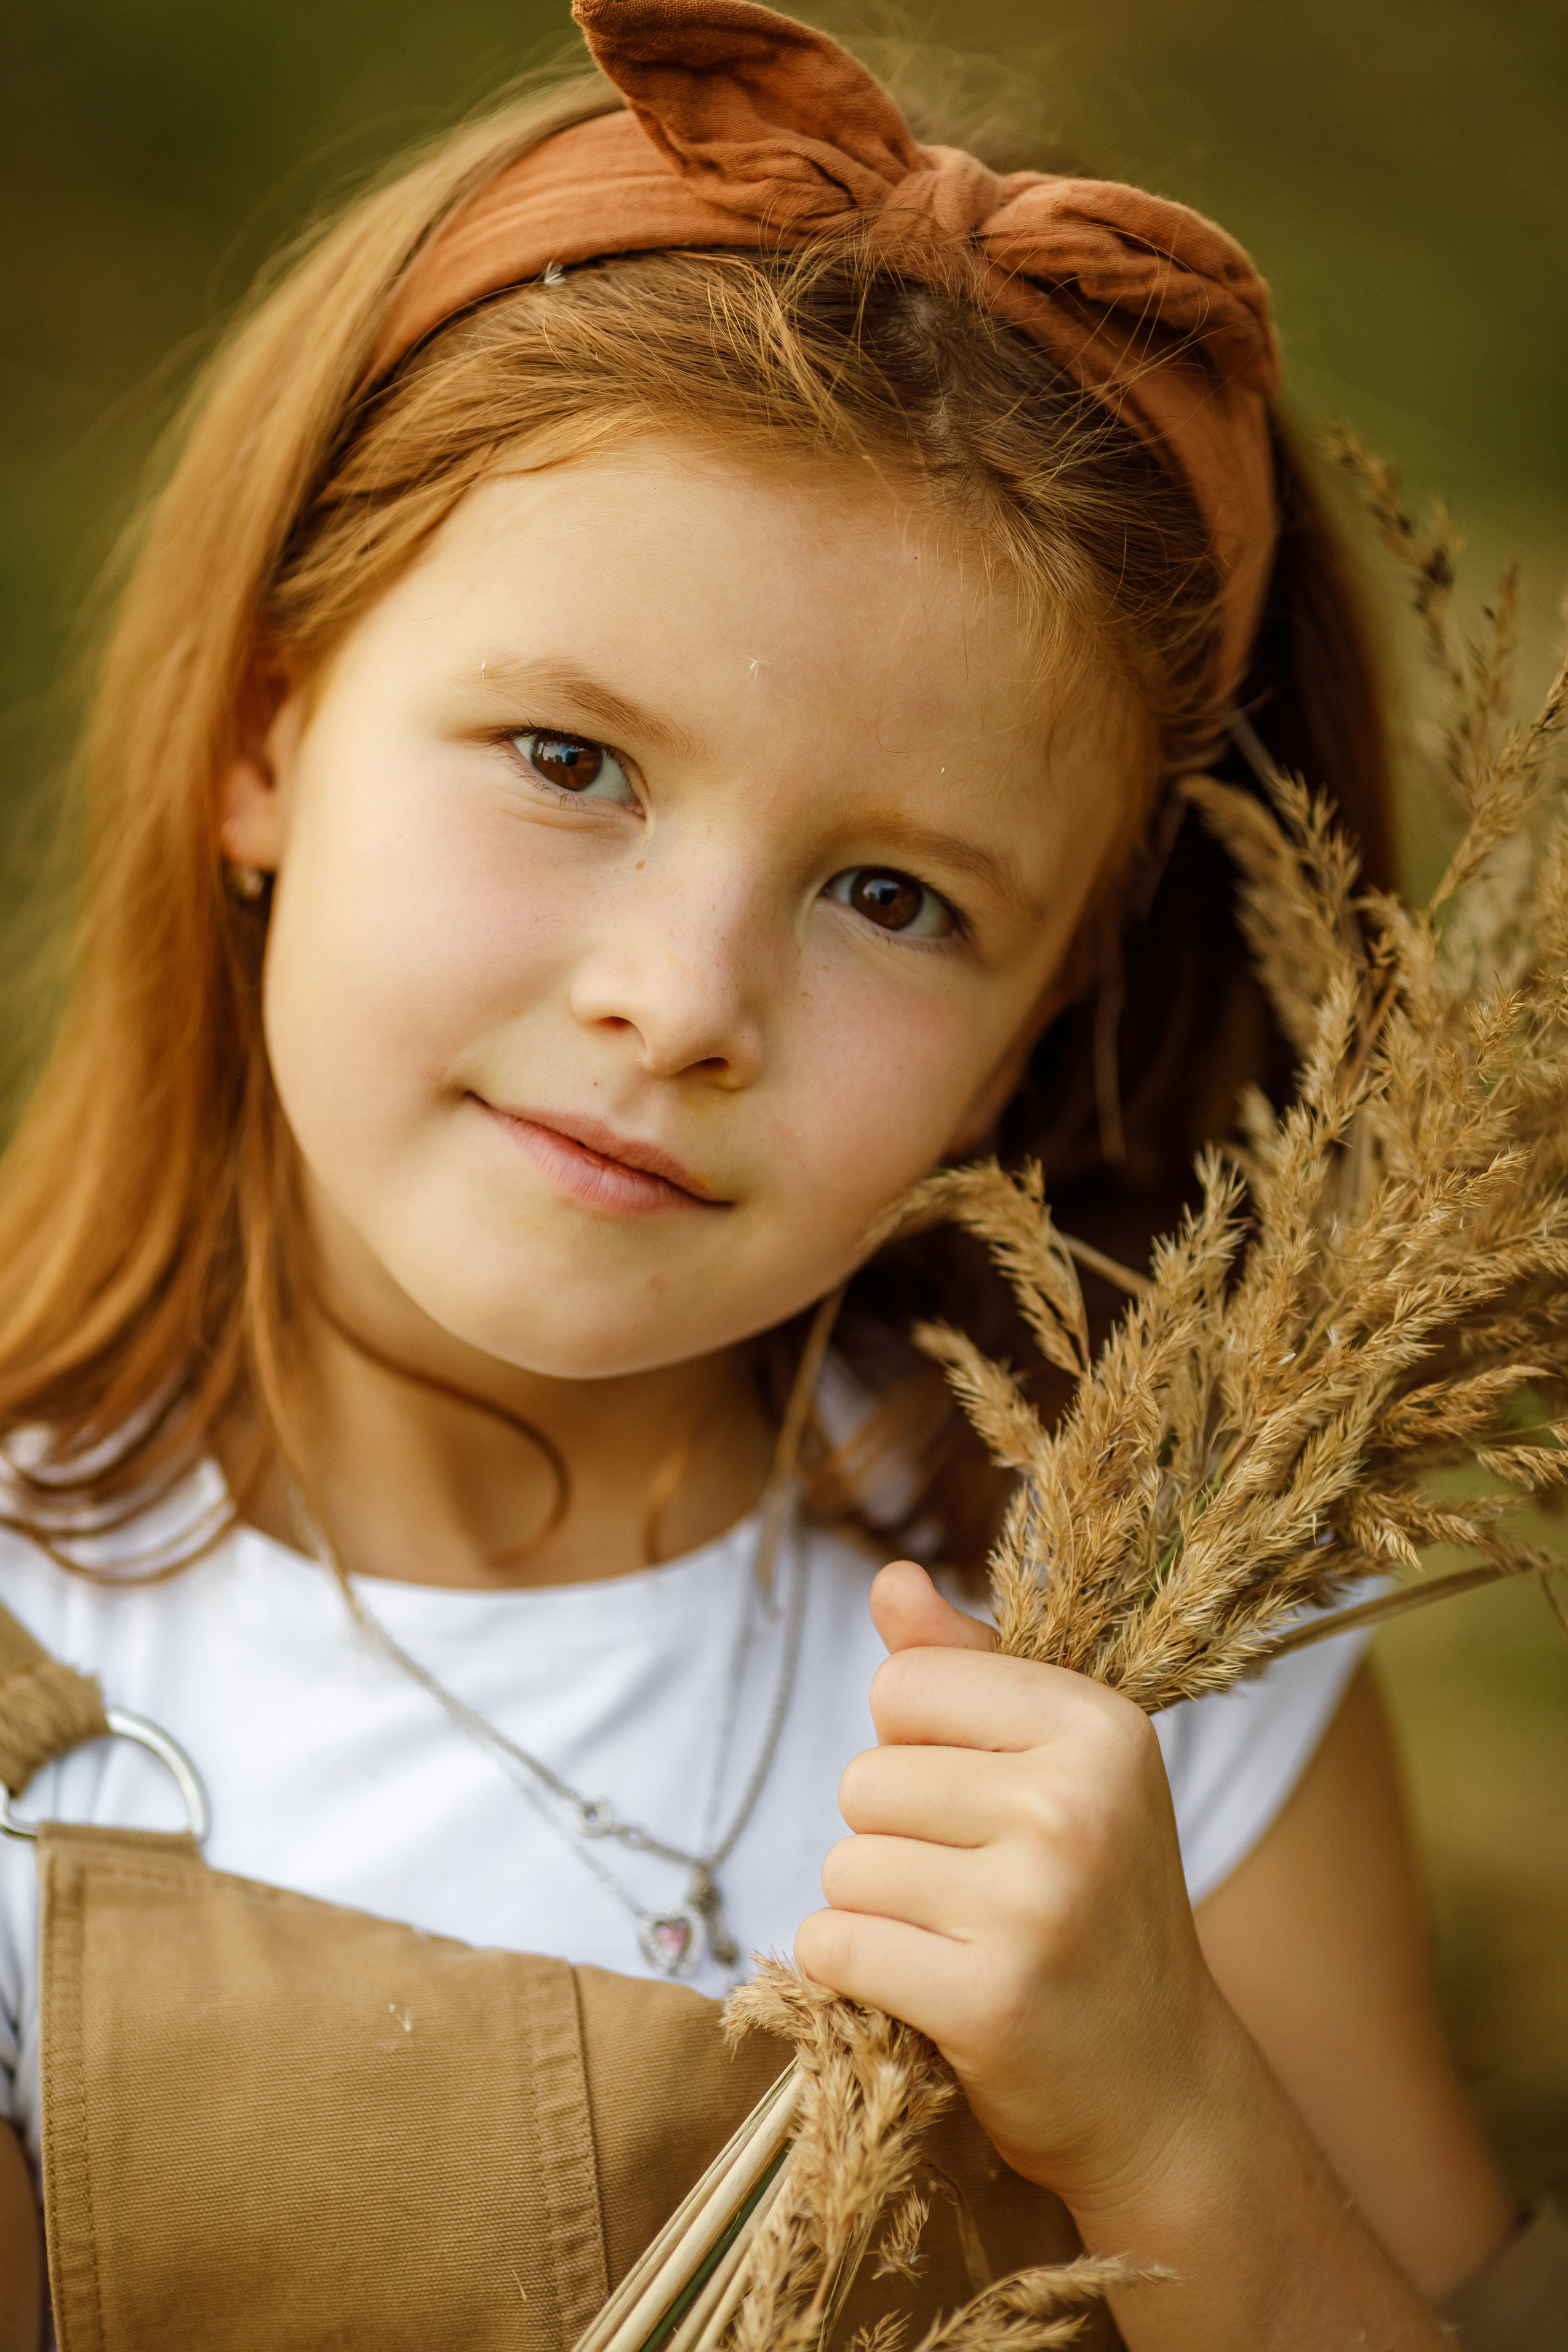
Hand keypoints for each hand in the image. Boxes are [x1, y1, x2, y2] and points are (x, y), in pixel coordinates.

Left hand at [794, 1560, 1233, 2212]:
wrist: (1162, 2094)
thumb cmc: (1093, 1911)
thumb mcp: (1057, 1769)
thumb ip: (965, 1668)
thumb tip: (889, 1579)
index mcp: (1100, 1725)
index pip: (905, 1685)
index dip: (916, 1749)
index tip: (985, 1807)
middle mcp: (1076, 1803)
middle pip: (864, 1778)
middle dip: (893, 1839)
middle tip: (976, 1894)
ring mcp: (1036, 1903)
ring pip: (845, 1865)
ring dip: (875, 1913)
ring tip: (959, 1944)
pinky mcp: (988, 1998)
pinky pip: (834, 1945)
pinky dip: (852, 1975)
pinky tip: (925, 1995)